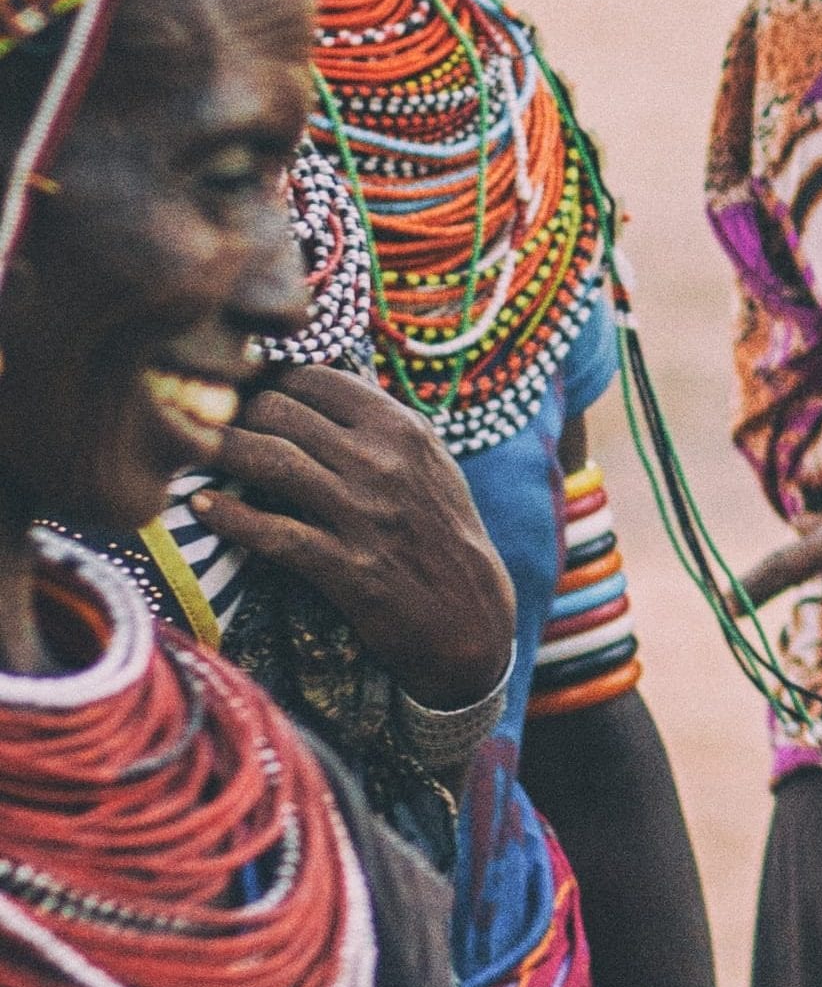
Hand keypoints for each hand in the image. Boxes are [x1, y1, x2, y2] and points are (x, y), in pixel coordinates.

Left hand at [190, 366, 513, 710]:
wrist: (467, 609)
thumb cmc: (439, 528)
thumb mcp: (427, 461)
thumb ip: (377, 423)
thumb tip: (313, 381)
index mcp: (403, 428)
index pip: (314, 377)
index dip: (268, 379)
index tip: (244, 390)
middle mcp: (382, 461)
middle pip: (279, 411)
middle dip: (234, 411)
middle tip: (207, 421)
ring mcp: (363, 513)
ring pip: (268, 460)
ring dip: (218, 451)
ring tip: (190, 451)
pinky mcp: (345, 565)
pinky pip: (271, 532)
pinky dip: (229, 516)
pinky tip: (203, 506)